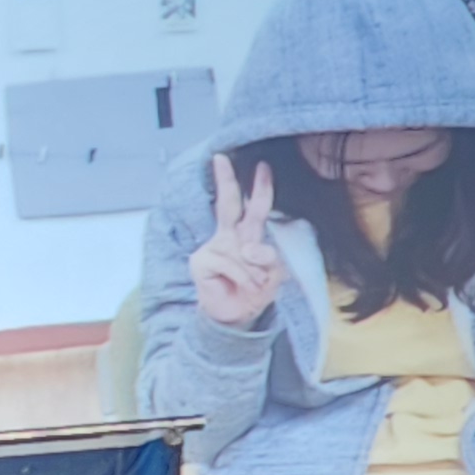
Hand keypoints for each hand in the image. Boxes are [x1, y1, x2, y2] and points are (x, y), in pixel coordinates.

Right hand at [187, 154, 283, 328]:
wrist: (235, 316)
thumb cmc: (254, 291)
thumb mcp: (273, 275)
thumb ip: (270, 259)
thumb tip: (250, 250)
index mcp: (245, 235)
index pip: (254, 208)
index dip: (260, 188)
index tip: (262, 165)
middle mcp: (227, 237)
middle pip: (228, 204)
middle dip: (226, 180)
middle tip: (221, 158)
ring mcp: (212, 248)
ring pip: (245, 250)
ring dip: (256, 273)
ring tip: (254, 286)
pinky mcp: (201, 262)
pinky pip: (233, 264)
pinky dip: (244, 278)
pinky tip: (241, 287)